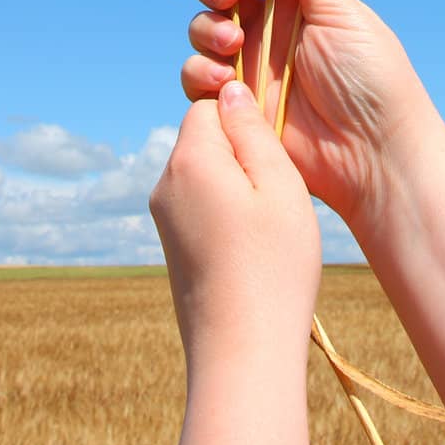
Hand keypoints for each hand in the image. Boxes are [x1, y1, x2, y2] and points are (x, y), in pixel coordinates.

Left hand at [149, 78, 320, 368]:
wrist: (241, 354)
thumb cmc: (272, 268)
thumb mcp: (280, 186)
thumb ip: (254, 130)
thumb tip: (232, 90)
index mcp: (190, 158)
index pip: (212, 104)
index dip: (248, 118)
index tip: (275, 153)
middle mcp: (165, 183)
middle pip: (205, 138)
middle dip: (241, 153)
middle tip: (278, 193)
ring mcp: (164, 217)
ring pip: (204, 173)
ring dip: (236, 185)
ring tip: (268, 226)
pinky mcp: (171, 245)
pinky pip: (199, 204)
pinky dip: (227, 213)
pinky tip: (253, 248)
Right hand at [182, 0, 437, 230]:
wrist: (373, 156)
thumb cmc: (372, 81)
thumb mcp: (342, 16)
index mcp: (299, 3)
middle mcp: (270, 30)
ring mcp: (250, 68)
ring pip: (202, 31)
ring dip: (206, 30)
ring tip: (231, 47)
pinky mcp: (235, 107)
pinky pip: (196, 80)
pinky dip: (199, 73)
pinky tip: (224, 85)